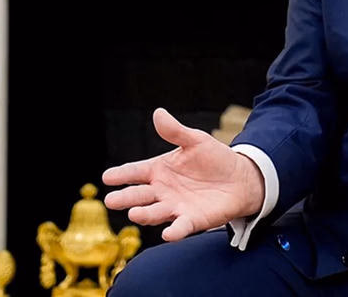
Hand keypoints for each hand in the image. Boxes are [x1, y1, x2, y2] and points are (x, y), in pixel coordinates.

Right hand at [102, 108, 264, 241]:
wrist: (240, 178)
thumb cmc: (213, 158)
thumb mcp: (195, 140)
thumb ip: (175, 131)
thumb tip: (158, 113)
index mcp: (158, 170)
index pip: (135, 172)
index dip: (121, 174)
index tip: (106, 177)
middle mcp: (162, 191)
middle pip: (139, 195)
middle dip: (125, 198)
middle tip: (110, 201)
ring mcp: (175, 207)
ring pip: (155, 212)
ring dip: (144, 214)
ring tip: (134, 214)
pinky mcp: (192, 220)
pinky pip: (181, 227)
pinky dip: (174, 231)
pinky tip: (168, 234)